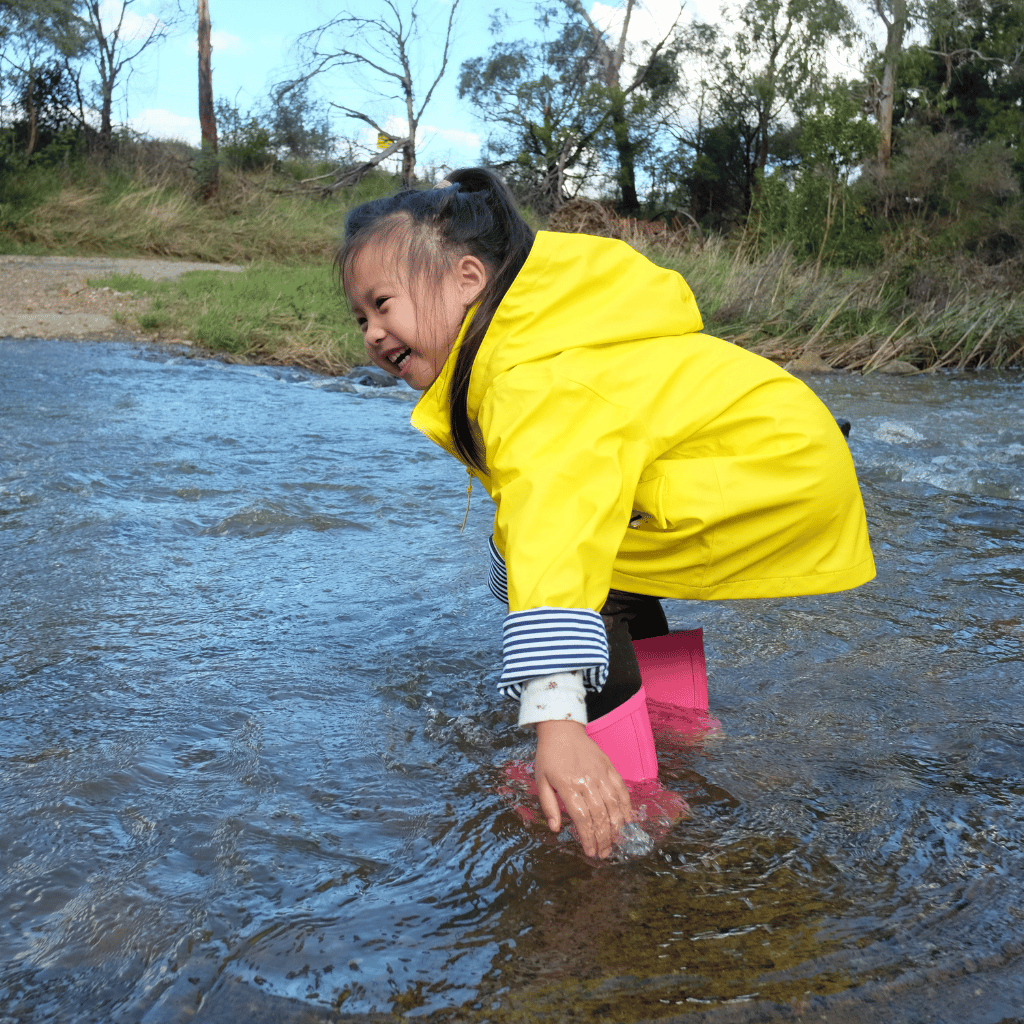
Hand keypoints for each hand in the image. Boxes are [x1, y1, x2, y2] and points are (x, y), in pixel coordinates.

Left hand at [534, 719, 632, 857]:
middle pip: (600, 815)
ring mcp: (600, 773)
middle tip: (604, 853)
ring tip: (615, 841)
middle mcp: (587, 781)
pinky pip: (621, 789)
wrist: (561, 729)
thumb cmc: (549, 756)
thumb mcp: (541, 780)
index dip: (588, 838)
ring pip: (613, 805)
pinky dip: (626, 806)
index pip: (582, 818)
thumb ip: (548, 806)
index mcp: (568, 786)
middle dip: (604, 838)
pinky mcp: (610, 767)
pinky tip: (626, 819)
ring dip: (616, 826)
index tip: (590, 852)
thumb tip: (555, 829)